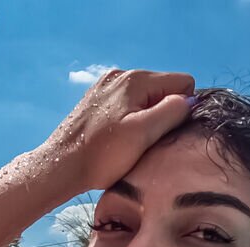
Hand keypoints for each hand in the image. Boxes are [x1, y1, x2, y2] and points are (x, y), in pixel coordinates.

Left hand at [44, 69, 195, 191]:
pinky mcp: (98, 101)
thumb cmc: (101, 155)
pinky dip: (130, 121)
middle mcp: (121, 75)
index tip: (163, 131)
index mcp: (135, 79)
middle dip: (163, 114)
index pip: (182, 82)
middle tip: (146, 140)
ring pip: (146, 99)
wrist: (60, 167)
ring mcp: (107, 87)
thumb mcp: (143, 133)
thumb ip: (172, 112)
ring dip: (146, 120)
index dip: (181, 108)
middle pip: (163, 90)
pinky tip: (118, 139)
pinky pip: (128, 106)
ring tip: (130, 142)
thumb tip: (189, 100)